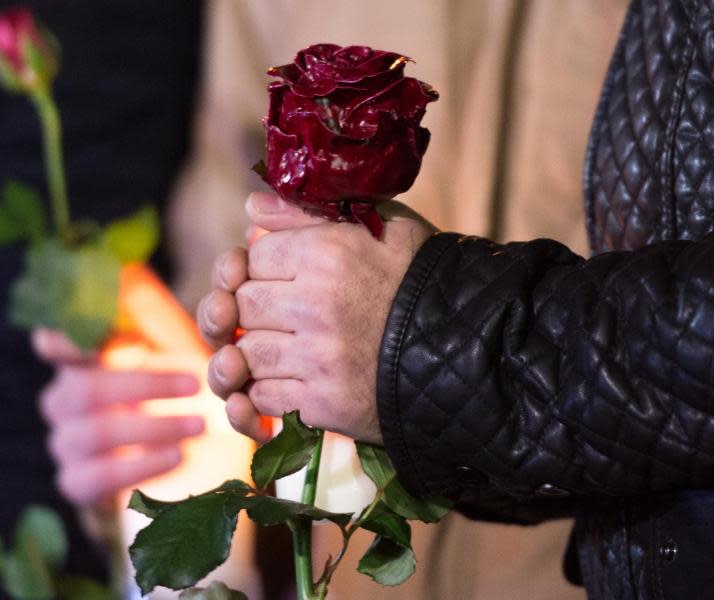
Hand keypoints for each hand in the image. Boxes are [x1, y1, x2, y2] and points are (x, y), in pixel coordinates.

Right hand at [33, 329, 202, 506]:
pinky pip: (100, 476)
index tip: (114, 333)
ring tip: (200, 424)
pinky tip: (179, 454)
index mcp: (80, 359)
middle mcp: (63, 399)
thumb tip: (128, 273)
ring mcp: (66, 442)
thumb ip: (150, 312)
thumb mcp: (174, 342)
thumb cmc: (179, 386)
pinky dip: (144, 464)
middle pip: (86, 389)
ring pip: (97, 433)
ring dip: (155, 426)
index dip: (73, 337)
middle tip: (197, 384)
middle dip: (146, 385)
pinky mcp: (77, 482)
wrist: (191, 457)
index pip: (56, 342)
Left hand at [210, 192, 434, 443]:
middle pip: (244, 304)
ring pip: (247, 351)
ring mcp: (318, 358)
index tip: (284, 279)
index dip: (264, 268)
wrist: (469, 348)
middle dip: (257, 309)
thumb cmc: (422, 278)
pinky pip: (263, 395)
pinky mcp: (323, 403)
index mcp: (328, 253)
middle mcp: (316, 304)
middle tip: (284, 315)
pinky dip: (269, 388)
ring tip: (288, 346)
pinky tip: (294, 377)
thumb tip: (248, 209)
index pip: (255, 257)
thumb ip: (308, 212)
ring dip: (259, 350)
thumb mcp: (379, 225)